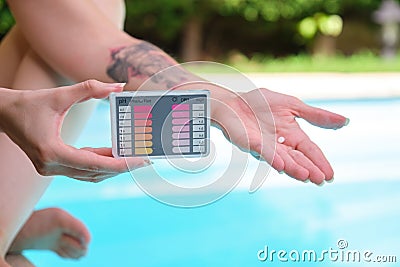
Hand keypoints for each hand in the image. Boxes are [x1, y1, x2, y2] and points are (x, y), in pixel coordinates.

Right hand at [0, 80, 148, 181]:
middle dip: (122, 167)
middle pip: (95, 172)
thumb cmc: (28, 104)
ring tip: (133, 157)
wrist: (3, 113)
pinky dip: (99, 162)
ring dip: (112, 166)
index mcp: (52, 152)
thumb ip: (90, 89)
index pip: (95, 164)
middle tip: (144, 160)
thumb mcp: (60, 95)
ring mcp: (51, 169)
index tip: (140, 160)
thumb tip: (118, 86)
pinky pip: (82, 168)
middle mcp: (52, 166)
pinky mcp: (53, 165)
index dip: (120, 163)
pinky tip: (114, 154)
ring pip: (90, 174)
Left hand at [213, 88, 347, 184]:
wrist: (233, 101)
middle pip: (298, 159)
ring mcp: (265, 146)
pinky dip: (273, 158)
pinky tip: (282, 165)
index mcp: (292, 135)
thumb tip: (345, 121)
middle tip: (320, 180)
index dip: (319, 162)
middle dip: (309, 169)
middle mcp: (280, 145)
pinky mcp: (251, 143)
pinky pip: (263, 151)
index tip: (330, 175)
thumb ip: (315, 115)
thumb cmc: (260, 104)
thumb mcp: (292, 106)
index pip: (309, 150)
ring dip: (294, 168)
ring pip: (282, 159)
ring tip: (306, 176)